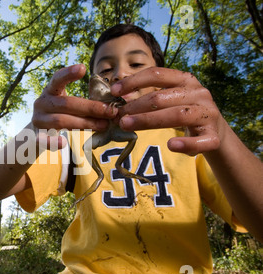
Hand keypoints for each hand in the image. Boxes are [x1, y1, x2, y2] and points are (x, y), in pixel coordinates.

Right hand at [32, 64, 116, 148]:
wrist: (38, 133)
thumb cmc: (60, 114)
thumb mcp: (67, 103)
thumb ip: (83, 102)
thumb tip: (112, 105)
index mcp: (50, 91)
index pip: (58, 79)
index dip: (69, 73)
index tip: (83, 68)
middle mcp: (42, 103)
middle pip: (66, 103)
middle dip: (91, 107)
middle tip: (110, 111)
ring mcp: (38, 120)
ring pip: (61, 121)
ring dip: (84, 124)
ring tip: (103, 125)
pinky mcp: (37, 136)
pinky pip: (44, 140)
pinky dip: (53, 142)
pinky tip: (63, 143)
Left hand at [111, 67, 225, 155]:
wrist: (213, 130)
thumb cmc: (183, 110)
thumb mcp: (169, 98)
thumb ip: (149, 96)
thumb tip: (118, 96)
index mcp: (185, 80)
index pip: (157, 74)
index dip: (133, 81)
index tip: (114, 91)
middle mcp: (199, 93)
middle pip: (162, 97)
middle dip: (136, 106)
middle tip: (118, 117)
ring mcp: (207, 114)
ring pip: (177, 115)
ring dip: (149, 120)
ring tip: (128, 125)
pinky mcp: (213, 136)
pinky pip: (200, 141)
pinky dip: (185, 143)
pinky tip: (170, 145)